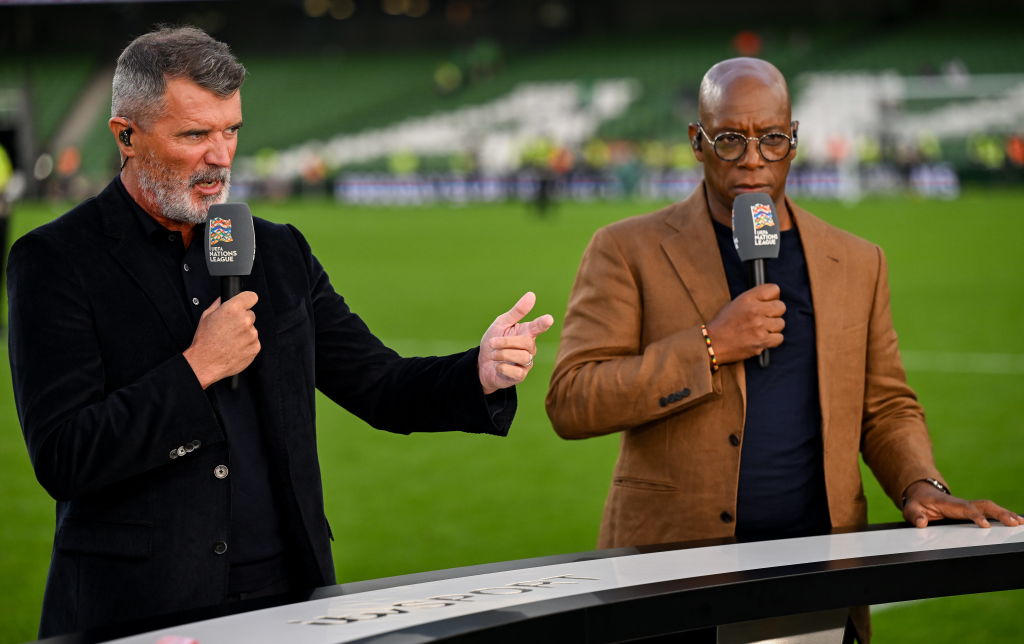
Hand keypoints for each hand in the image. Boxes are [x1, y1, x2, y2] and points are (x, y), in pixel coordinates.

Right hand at [183, 292, 260, 388]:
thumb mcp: (206, 316)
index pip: (251, 296)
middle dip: (242, 320)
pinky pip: (254, 342)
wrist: (205, 363)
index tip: (245, 304)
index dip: (247, 300)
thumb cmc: (205, 341)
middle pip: (251, 315)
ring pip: (252, 330)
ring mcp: (252, 335)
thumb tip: (224, 299)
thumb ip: (219, 304)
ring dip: (244, 333)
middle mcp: (245, 320)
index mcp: (233, 309)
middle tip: (230, 328)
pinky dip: (246, 345)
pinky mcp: (255, 347)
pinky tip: (234, 348)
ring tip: (230, 340)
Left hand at [478, 291, 554, 394]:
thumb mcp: (501, 324)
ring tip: (493, 354)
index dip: (542, 323)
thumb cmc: (494, 342)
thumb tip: (532, 295)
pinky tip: (497, 366)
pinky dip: (502, 367)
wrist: (482, 364)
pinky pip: (516, 371)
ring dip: (502, 354)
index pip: (538, 327)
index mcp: (526, 333)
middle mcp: (530, 348)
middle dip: (506, 342)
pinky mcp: (520, 376)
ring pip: (522, 357)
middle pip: (526, 343)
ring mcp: (526, 363)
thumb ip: (517, 312)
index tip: (549, 319)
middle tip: (492, 342)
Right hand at [706, 283, 784, 364]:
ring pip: (781, 323)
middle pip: (781, 307)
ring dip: (773, 327)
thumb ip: (754, 300)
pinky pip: (779, 338)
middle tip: (765, 318)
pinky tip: (762, 338)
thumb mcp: (735, 303)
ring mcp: (759, 326)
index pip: (774, 289)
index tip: (768, 302)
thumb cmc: (723, 324)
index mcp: (748, 298)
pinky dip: (773, 340)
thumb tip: (773, 300)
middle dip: (774, 313)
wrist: (713, 343)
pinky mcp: (762, 341)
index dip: (773, 297)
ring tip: (760, 330)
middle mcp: (755, 310)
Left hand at [902, 480, 1023, 528]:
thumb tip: (922, 523)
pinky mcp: (972, 510)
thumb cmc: (917, 503)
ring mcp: (968, 506)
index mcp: (948, 503)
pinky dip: (1004, 515)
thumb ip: (914, 515)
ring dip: (1006, 514)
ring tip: (1020, 523)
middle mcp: (962, 503)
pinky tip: (1017, 521)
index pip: (965, 509)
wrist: (921, 494)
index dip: (976, 516)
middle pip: (984, 506)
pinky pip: (990, 512)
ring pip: (990, 508)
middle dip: (999, 513)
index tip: (986, 525)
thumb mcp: (911, 508)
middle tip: (1014, 523)